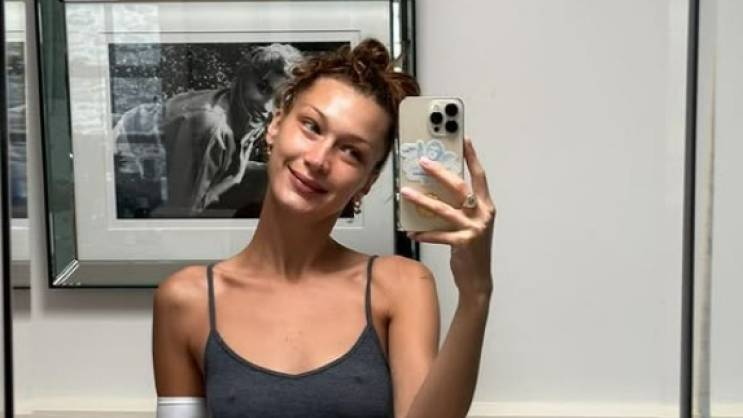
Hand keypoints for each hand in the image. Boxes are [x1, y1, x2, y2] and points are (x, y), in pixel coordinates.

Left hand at [400, 137, 495, 296]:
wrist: (478, 278)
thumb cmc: (471, 248)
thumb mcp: (471, 223)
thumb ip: (461, 207)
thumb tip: (437, 189)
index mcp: (486, 206)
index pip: (479, 176)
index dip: (472, 157)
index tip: (464, 140)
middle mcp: (483, 214)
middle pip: (459, 187)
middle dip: (440, 172)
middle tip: (423, 161)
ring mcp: (474, 229)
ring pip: (444, 209)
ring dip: (422, 200)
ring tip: (406, 192)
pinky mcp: (464, 244)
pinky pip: (439, 235)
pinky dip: (424, 232)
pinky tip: (410, 230)